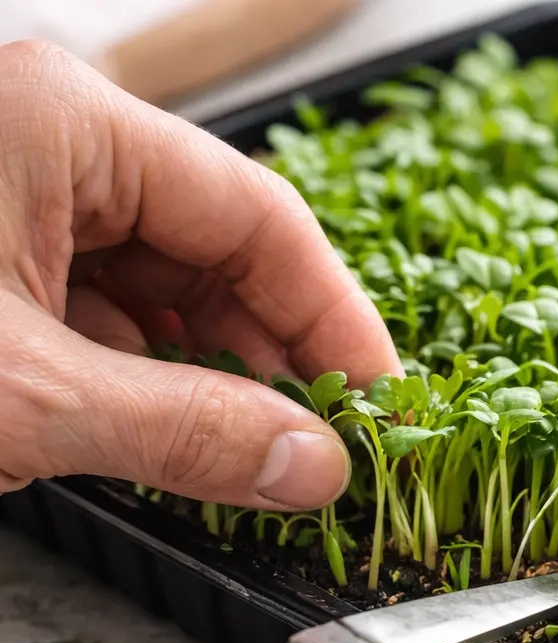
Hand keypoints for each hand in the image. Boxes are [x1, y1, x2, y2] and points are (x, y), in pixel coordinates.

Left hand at [0, 40, 401, 508]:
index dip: (335, 319)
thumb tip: (310, 463)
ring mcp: (15, 197)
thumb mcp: (25, 393)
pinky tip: (181, 435)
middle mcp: (46, 141)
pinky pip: (103, 309)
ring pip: (162, 287)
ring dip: (213, 376)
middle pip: (216, 250)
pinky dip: (146, 378)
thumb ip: (183, 430)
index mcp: (62, 123)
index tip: (379, 400)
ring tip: (258, 452)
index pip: (258, 216)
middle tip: (324, 444)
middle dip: (274, 357)